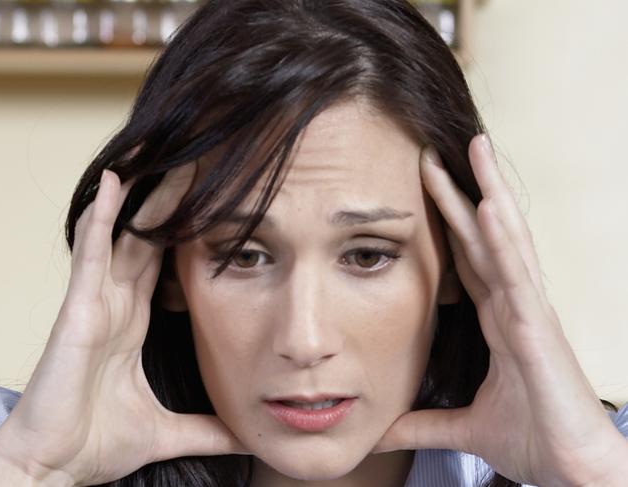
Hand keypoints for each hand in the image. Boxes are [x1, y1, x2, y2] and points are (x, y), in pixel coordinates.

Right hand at [0, 165, 246, 485]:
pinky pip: (92, 255)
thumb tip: (248, 436)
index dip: (183, 233)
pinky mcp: (77, 310)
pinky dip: (101, 218)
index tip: (211, 206)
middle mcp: (115, 305)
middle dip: (169, 203)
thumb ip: (209, 429)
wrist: (56, 471)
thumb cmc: (97, 444)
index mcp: (134, 324)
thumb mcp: (170, 431)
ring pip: (122, 237)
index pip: (164, 266)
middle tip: (196, 164)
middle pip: (147, 241)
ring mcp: (95, 303)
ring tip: (160, 157)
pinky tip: (114, 184)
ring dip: (140, 198)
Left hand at [372, 134, 627, 485]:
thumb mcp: (462, 429)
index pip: (468, 259)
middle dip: (464, 192)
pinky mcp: (539, 330)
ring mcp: (529, 312)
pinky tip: (491, 206)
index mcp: (498, 321)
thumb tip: (378, 431)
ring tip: (475, 150)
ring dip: (490, 194)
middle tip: (438, 151)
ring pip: (506, 241)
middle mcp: (514, 306)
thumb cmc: (531, 441)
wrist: (571, 474)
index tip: (426, 189)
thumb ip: (421, 424)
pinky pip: (517, 276)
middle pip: (485, 237)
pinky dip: (504, 241)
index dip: (451, 222)